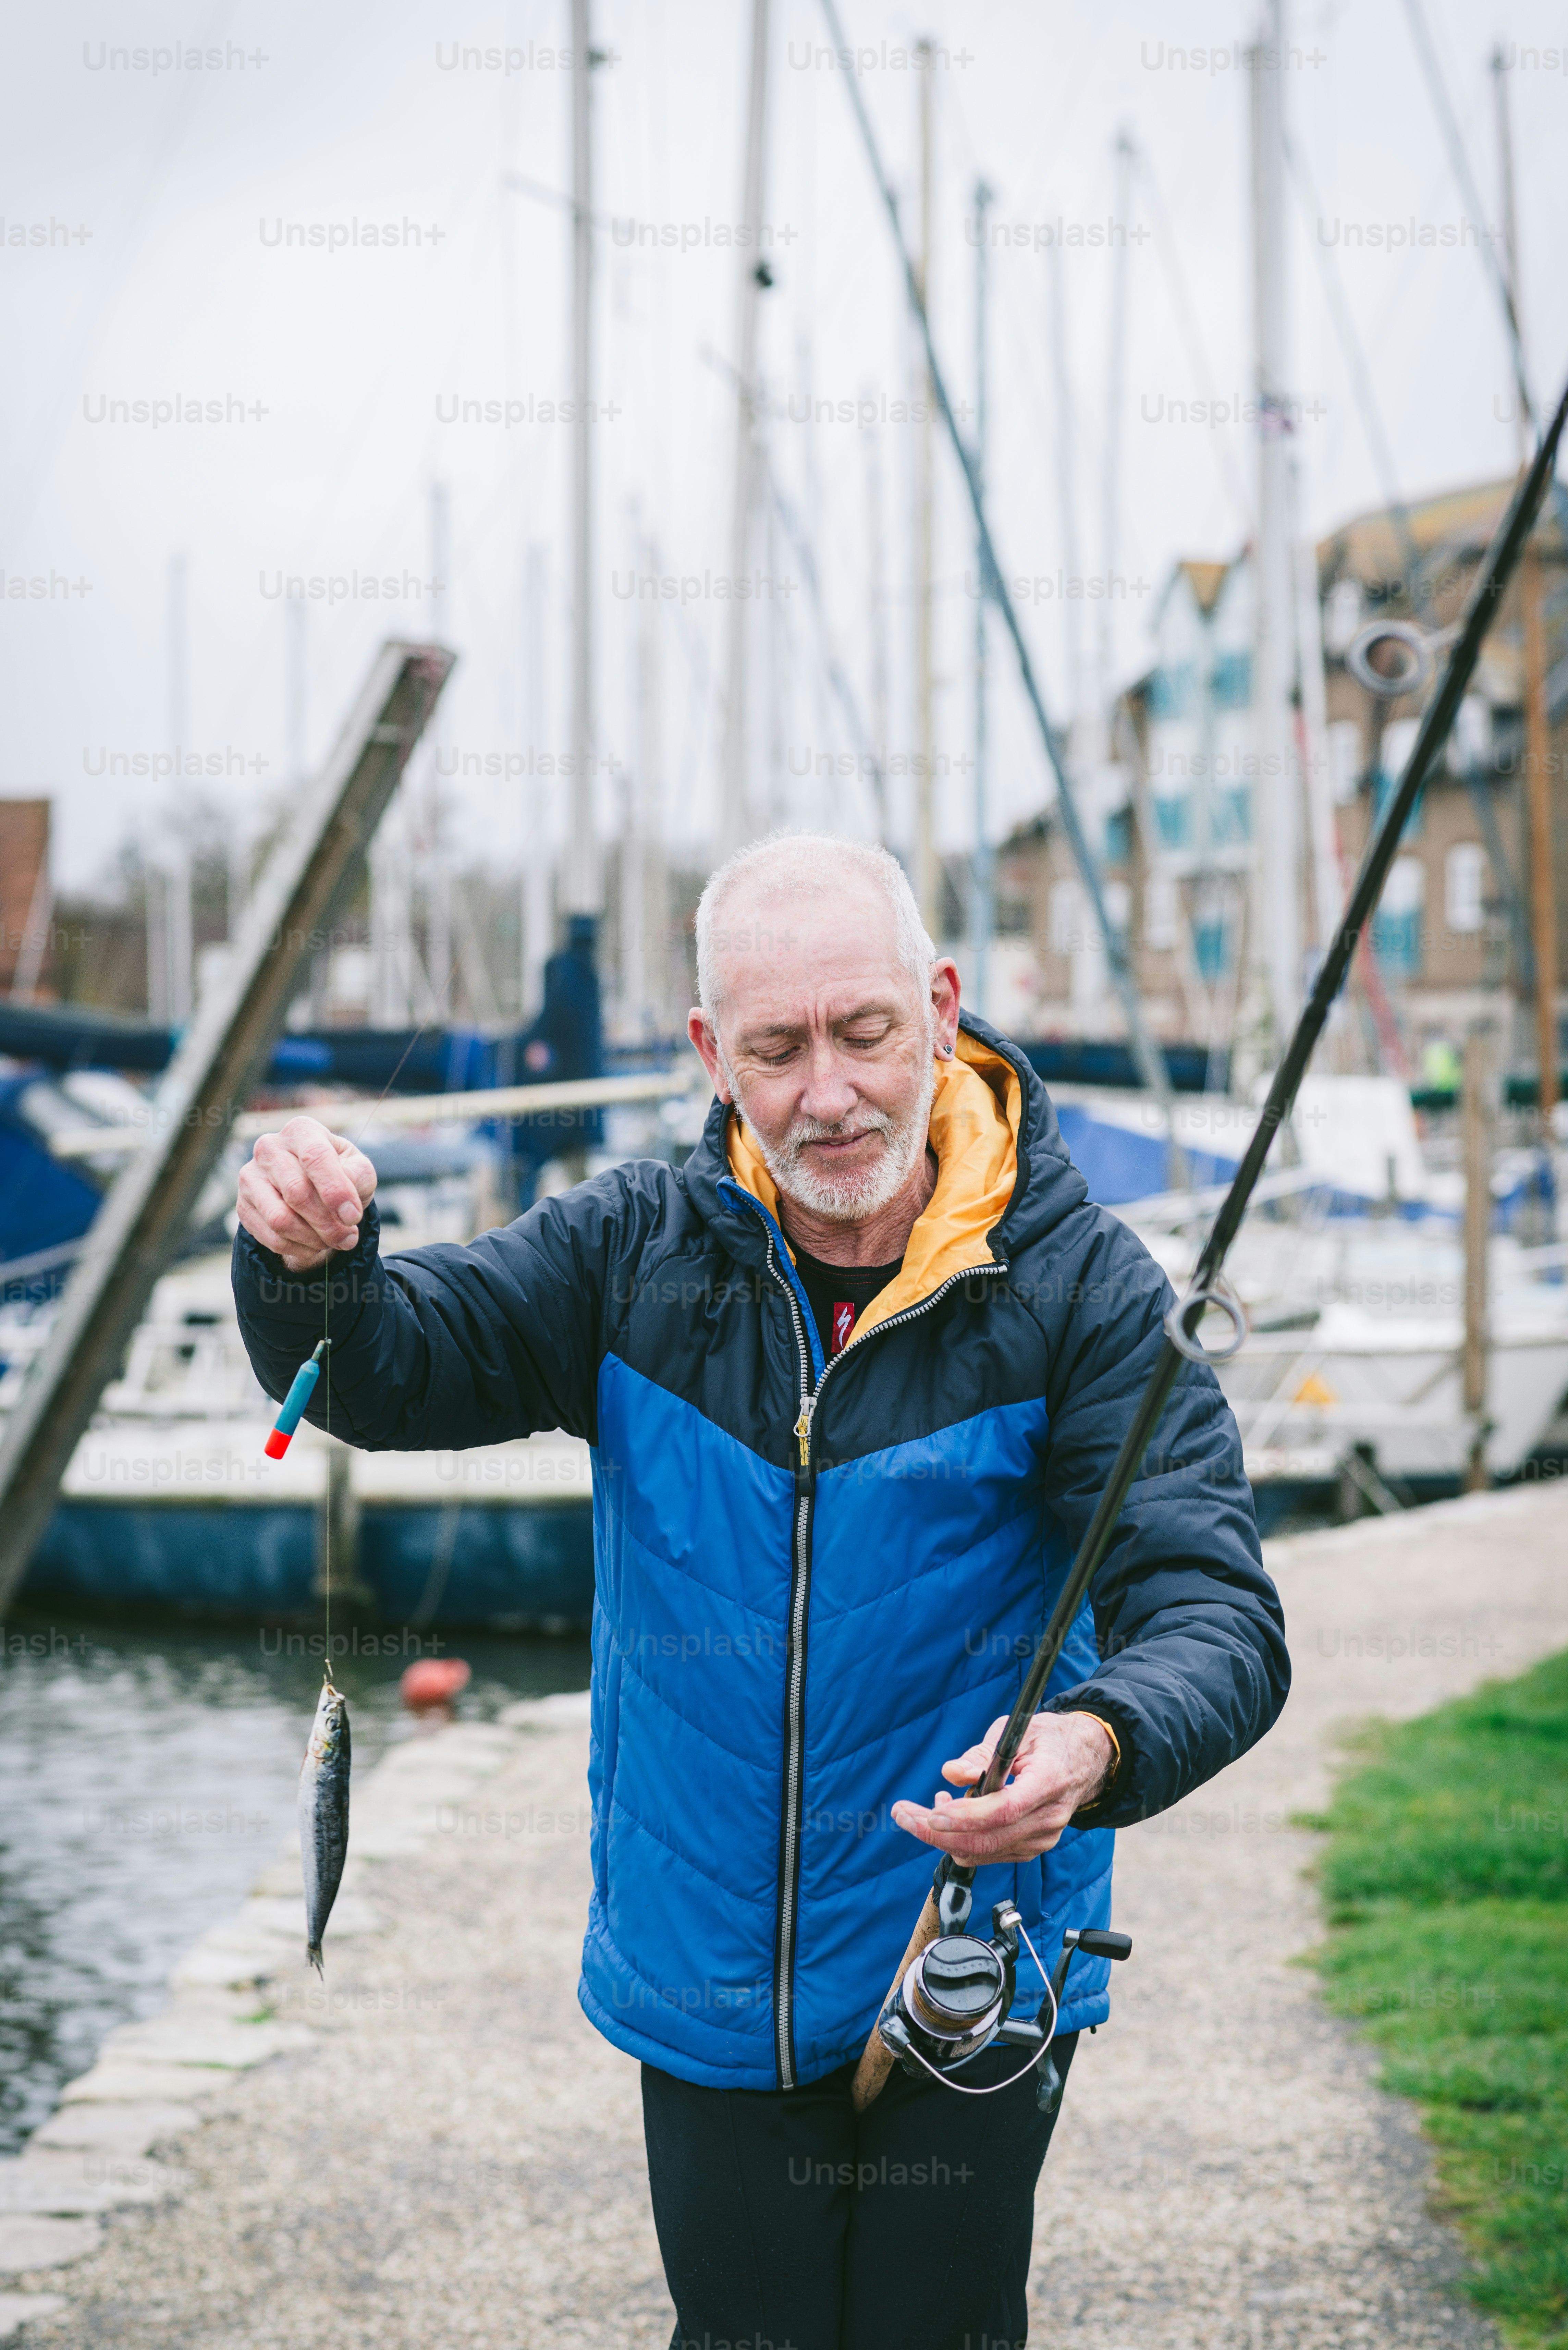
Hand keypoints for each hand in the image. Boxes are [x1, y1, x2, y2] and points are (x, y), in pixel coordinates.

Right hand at [236, 1117, 376, 1271]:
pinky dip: (298, 1248)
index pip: (315, 1157)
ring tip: (333, 1241)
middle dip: (328, 1223)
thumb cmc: (340, 1173)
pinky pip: (271, 1237)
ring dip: (313, 1238)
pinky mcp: (243, 1205)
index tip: (353, 1217)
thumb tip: (345, 1206)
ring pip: (280, 1219)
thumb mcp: (358, 1169)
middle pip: (297, 1193)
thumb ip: (357, 1179)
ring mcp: (251, 1176)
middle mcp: (269, 1147)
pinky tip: (314, 1246)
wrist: (313, 1187)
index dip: (335, 1191)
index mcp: (301, 1131)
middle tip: (348, 1238)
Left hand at [890, 1712, 1114, 1866]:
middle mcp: (1048, 1819)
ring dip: (945, 1836)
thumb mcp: (1017, 1731)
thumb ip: (982, 1754)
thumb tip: (951, 1773)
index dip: (964, 1817)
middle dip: (936, 1832)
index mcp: (1049, 1783)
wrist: (1087, 1758)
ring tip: (927, 1807)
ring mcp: (1042, 1839)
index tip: (930, 1813)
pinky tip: (950, 1816)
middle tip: (902, 1813)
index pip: (1003, 1811)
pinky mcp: (1033, 1847)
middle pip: (986, 1840)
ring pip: (983, 1852)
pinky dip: (963, 1840)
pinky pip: (990, 1853)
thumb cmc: (1050, 1739)